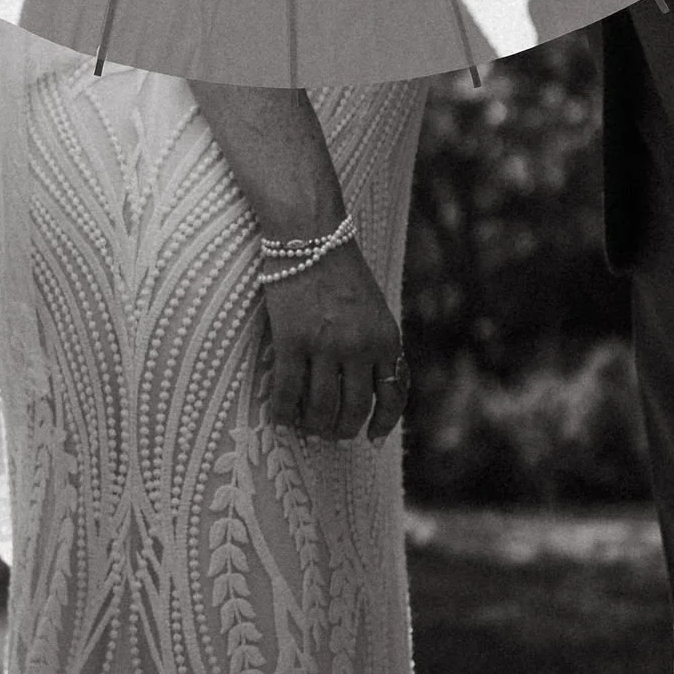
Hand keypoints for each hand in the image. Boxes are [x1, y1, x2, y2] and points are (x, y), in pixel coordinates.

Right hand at [262, 242, 408, 442]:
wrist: (311, 236)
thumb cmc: (342, 272)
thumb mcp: (376, 310)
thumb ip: (377, 347)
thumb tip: (373, 389)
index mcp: (387, 339)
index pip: (392, 396)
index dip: (383, 423)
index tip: (373, 437)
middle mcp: (360, 347)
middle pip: (354, 409)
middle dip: (342, 429)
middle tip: (331, 432)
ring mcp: (325, 346)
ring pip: (321, 408)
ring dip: (313, 425)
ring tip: (306, 426)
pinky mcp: (291, 341)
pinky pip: (287, 392)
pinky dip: (284, 412)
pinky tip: (280, 416)